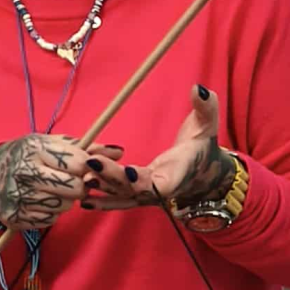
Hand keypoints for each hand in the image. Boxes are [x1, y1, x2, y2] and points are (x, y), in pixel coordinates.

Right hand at [0, 134, 123, 231]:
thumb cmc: (28, 156)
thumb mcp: (52, 144)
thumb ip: (86, 148)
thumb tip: (119, 152)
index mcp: (35, 150)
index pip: (77, 162)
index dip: (89, 167)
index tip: (88, 169)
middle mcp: (25, 173)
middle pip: (74, 188)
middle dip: (80, 187)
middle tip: (74, 182)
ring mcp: (19, 197)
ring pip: (64, 206)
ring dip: (65, 201)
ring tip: (54, 191)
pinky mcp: (16, 216)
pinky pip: (50, 220)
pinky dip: (51, 213)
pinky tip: (41, 202)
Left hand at [83, 85, 235, 212]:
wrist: (203, 172)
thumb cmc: (202, 147)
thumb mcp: (207, 125)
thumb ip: (206, 107)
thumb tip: (199, 89)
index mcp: (176, 176)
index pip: (159, 185)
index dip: (143, 181)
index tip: (128, 170)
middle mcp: (159, 191)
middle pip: (133, 190)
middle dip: (111, 177)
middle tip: (91, 161)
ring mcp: (146, 197)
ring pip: (122, 196)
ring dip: (102, 187)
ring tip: (82, 177)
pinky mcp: (137, 196)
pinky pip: (119, 200)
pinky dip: (103, 201)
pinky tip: (84, 199)